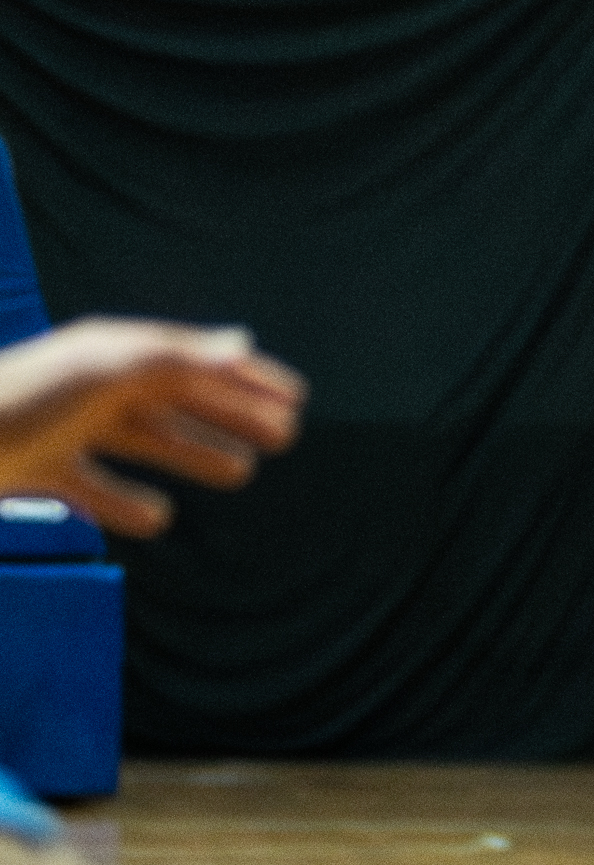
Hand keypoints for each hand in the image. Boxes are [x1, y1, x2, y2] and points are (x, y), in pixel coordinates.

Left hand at [0, 319, 304, 536]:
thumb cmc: (21, 403)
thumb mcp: (105, 371)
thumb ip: (175, 358)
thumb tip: (243, 345)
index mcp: (110, 355)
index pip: (194, 360)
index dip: (247, 378)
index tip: (295, 400)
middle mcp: (90, 387)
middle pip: (176, 398)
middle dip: (231, 415)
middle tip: (283, 440)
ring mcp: (62, 429)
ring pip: (144, 441)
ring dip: (195, 454)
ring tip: (241, 474)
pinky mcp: (36, 471)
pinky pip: (94, 488)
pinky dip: (129, 502)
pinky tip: (156, 519)